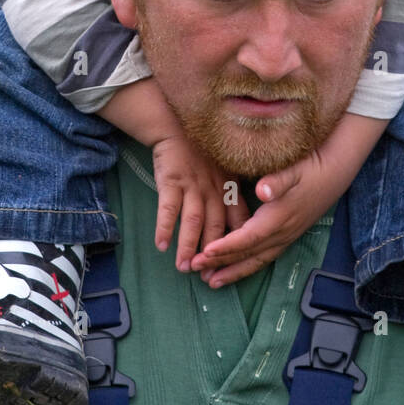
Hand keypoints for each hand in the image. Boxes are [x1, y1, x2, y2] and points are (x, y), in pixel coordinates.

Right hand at [152, 134, 247, 271]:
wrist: (177, 126)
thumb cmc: (202, 151)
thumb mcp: (226, 168)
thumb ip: (233, 192)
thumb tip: (242, 221)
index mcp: (229, 187)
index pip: (238, 220)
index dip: (236, 244)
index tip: (233, 265)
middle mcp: (213, 189)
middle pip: (215, 226)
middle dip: (212, 254)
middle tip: (207, 278)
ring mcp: (192, 186)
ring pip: (193, 222)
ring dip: (188, 246)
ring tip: (183, 268)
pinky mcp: (171, 182)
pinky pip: (168, 209)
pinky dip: (165, 227)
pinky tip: (161, 245)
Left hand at [190, 146, 346, 287]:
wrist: (336, 170)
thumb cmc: (311, 165)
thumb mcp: (294, 168)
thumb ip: (277, 181)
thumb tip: (262, 192)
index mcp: (278, 217)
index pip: (247, 238)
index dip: (226, 247)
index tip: (204, 252)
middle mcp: (282, 232)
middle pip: (248, 254)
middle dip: (220, 263)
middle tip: (194, 269)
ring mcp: (286, 236)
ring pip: (256, 261)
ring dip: (233, 272)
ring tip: (211, 282)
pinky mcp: (288, 235)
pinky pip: (264, 257)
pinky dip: (247, 267)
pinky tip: (235, 271)